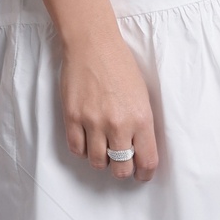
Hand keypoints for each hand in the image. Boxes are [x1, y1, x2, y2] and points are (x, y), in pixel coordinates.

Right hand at [60, 31, 157, 180]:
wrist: (93, 45)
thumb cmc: (120, 66)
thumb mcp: (142, 96)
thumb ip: (141, 124)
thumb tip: (139, 149)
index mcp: (141, 118)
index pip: (147, 161)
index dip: (145, 174)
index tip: (142, 174)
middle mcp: (118, 124)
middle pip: (121, 169)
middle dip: (123, 171)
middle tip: (121, 165)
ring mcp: (93, 122)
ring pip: (97, 162)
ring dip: (101, 160)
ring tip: (103, 149)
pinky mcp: (72, 117)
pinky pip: (77, 149)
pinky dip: (83, 150)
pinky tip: (87, 141)